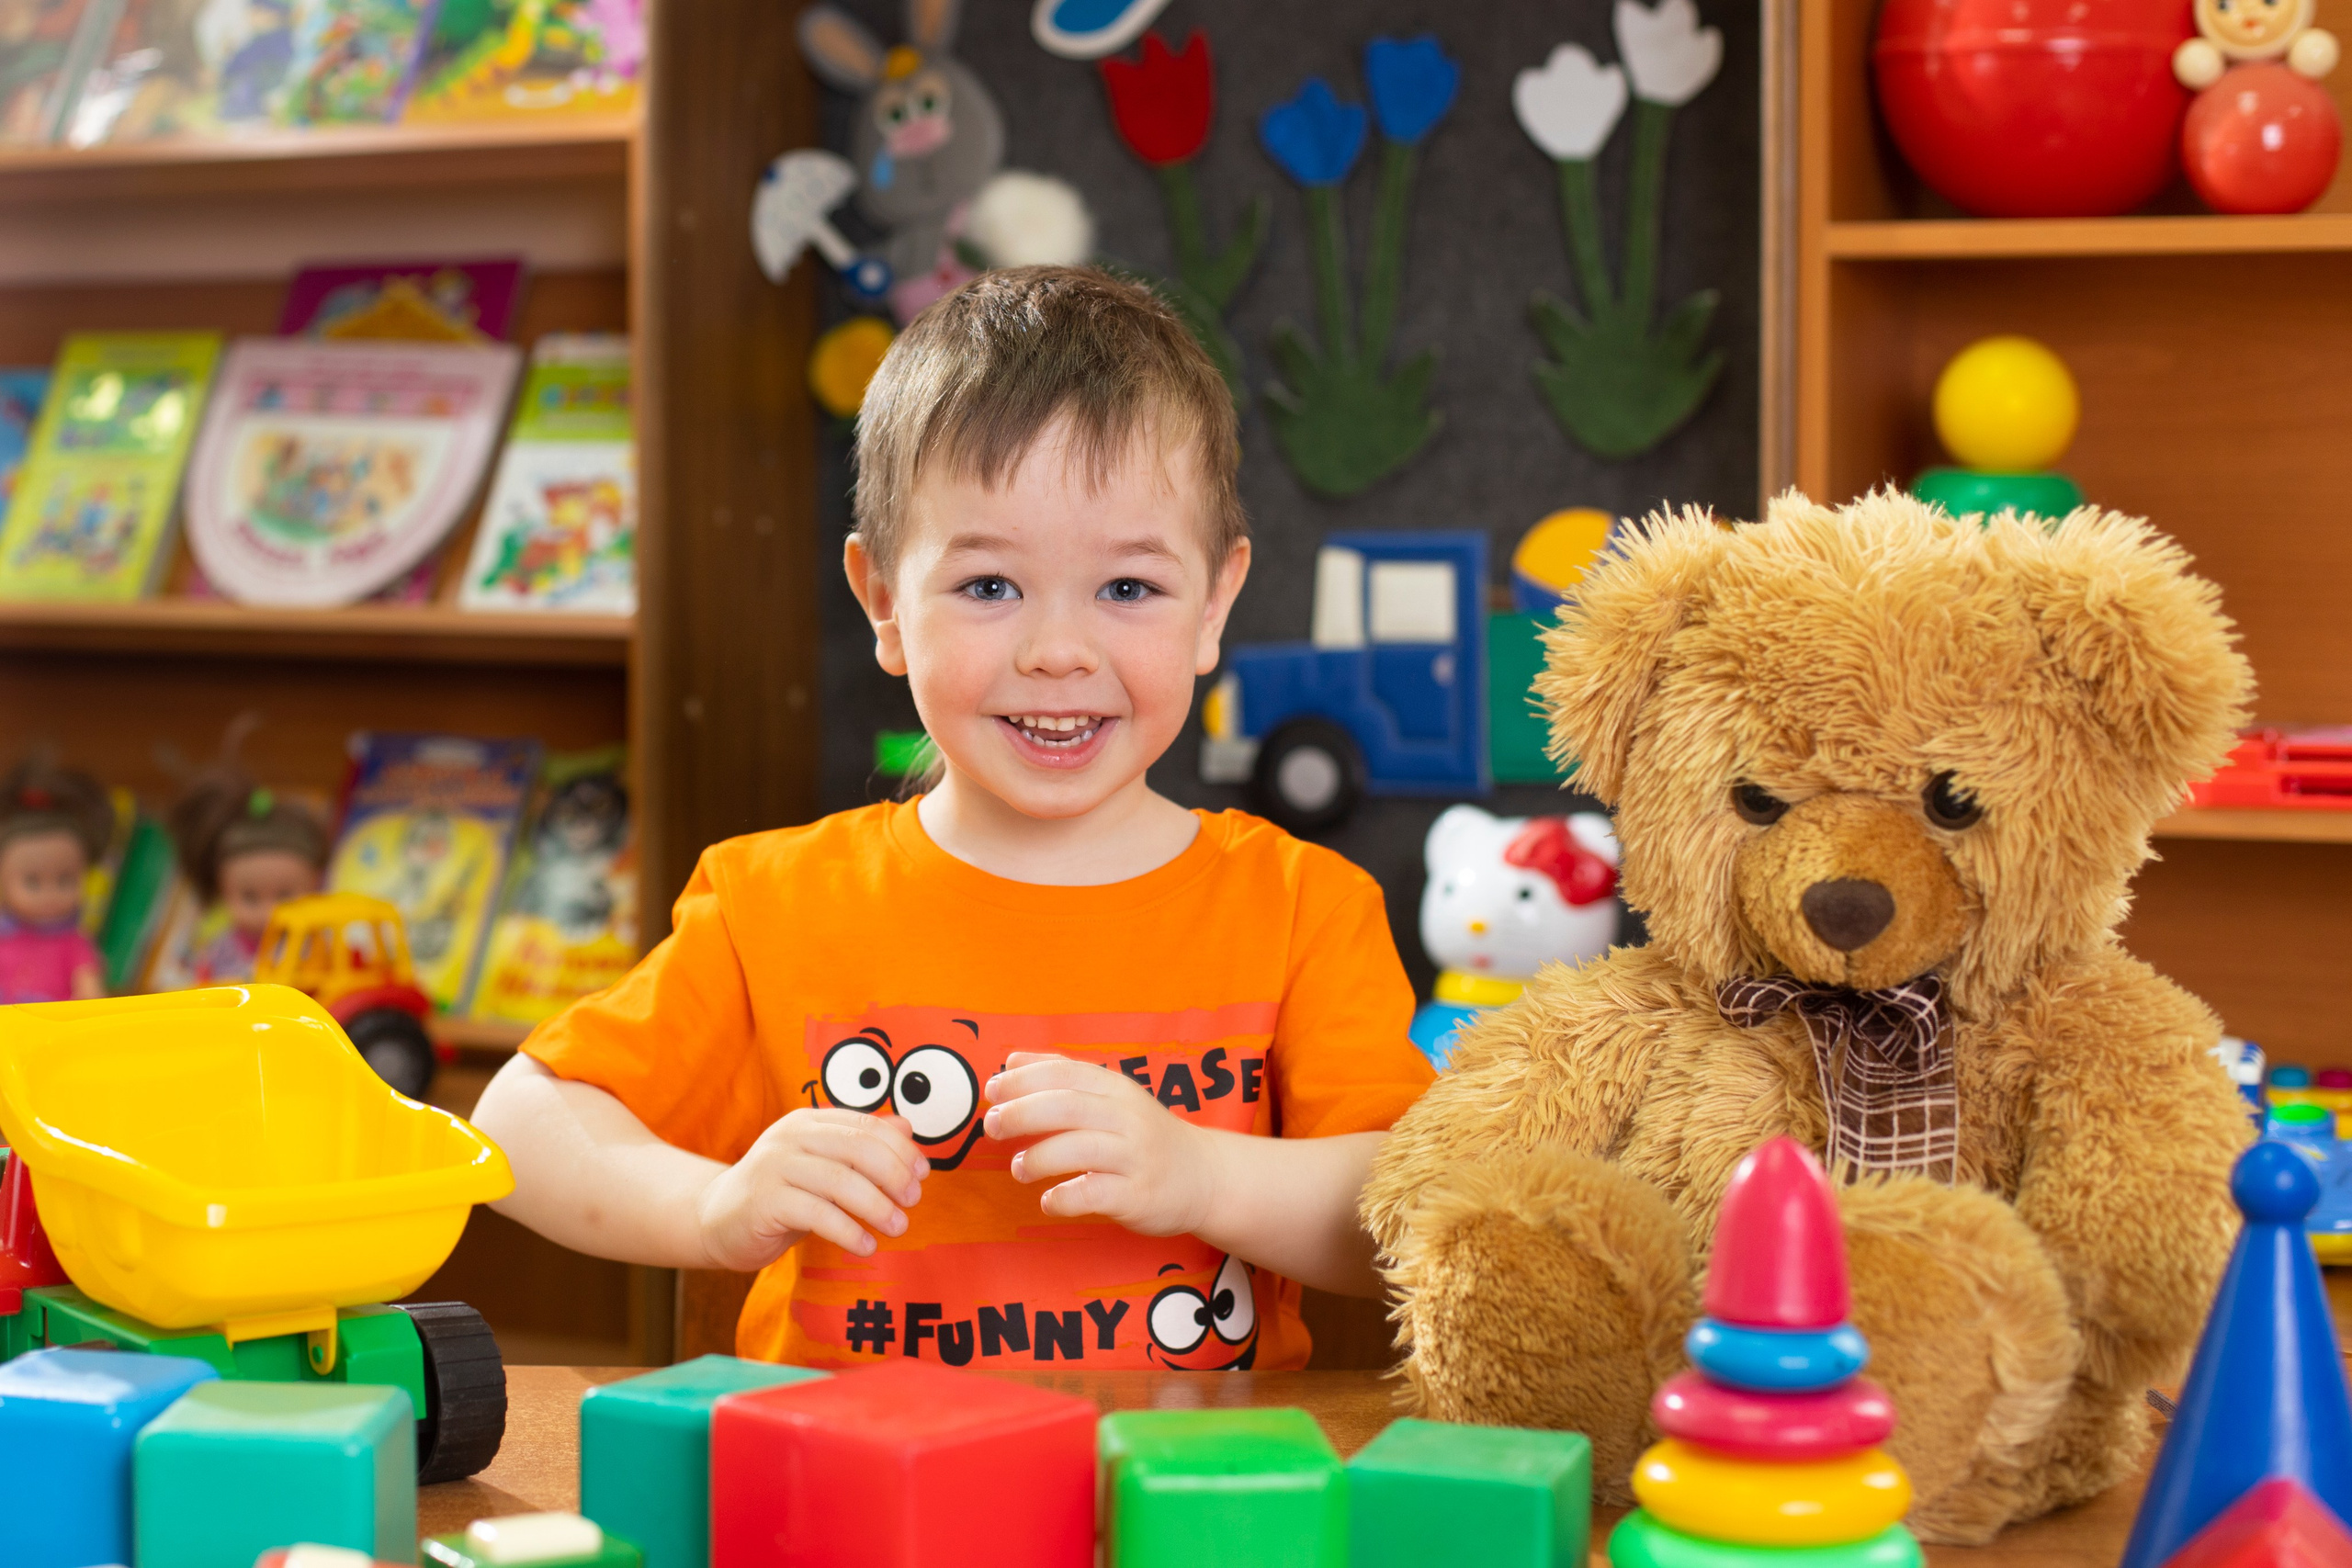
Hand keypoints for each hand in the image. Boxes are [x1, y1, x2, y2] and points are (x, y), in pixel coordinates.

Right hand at [693, 1108, 927, 1268]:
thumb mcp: (822, 1165)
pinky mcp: (764, 1200)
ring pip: (840, 1180)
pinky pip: (817, 1213)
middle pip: (858, 1148)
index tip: (922, 1174)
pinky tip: (866, 1245)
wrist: (715, 1219)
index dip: (900, 1149)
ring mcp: (774, 1166)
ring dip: (877, 1206)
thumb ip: (860, 1145)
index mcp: (809, 1121)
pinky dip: (848, 1230)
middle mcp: (791, 1136)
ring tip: (897, 1226)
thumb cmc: (781, 1194)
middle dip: (893, 1175)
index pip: (866, 1125)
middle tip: (912, 1201)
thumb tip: (907, 1128)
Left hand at [982, 1052, 1217, 1236]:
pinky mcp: (1138, 1195)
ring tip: (1019, 1169)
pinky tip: (1048, 1201)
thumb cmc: (1144, 1135)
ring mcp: (1135, 1156)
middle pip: (1067, 1106)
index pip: (1064, 1073)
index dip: (1023, 1080)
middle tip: (992, 1127)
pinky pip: (1093, 1194)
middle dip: (1021, 1114)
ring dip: (1038, 1157)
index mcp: (1116, 1088)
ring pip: (1079, 1148)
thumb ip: (1062, 1075)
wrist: (1202, 1177)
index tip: (992, 1091)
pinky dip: (1063, 1197)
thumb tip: (1010, 1061)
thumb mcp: (1111, 1096)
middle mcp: (1127, 1117)